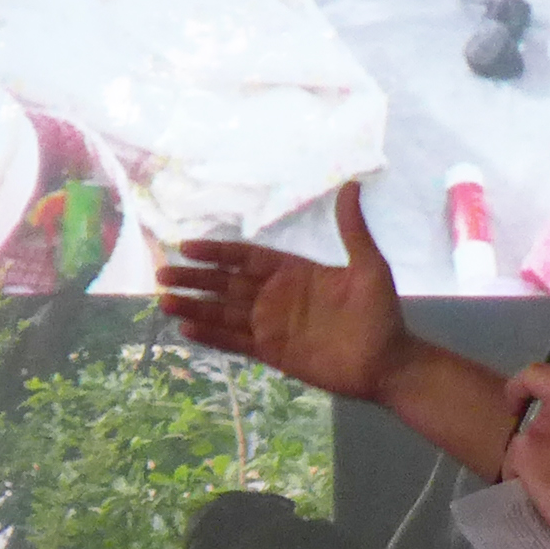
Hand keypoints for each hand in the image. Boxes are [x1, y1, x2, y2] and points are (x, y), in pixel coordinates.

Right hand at [159, 180, 404, 401]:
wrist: (388, 363)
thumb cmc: (380, 313)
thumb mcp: (369, 266)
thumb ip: (352, 229)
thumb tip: (350, 185)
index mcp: (293, 272)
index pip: (246, 258)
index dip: (218, 252)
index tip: (188, 246)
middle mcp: (276, 297)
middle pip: (227, 284)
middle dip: (195, 279)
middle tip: (161, 274)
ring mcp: (272, 326)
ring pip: (225, 313)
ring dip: (195, 307)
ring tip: (164, 301)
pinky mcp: (273, 353)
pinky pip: (236, 342)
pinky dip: (212, 336)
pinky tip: (187, 330)